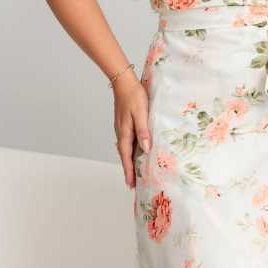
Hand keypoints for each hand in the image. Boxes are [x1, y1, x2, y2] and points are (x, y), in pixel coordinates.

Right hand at [112, 69, 150, 187]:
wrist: (124, 83)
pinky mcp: (125, 124)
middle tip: (133, 184)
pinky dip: (131, 150)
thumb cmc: (134, 96)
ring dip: (130, 161)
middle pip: (125, 155)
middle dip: (129, 170)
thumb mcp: (141, 114)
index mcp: (124, 133)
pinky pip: (128, 142)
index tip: (130, 184)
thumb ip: (143, 131)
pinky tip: (137, 152)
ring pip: (126, 149)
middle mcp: (121, 133)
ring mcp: (122, 129)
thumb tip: (145, 149)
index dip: (128, 170)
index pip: (126, 156)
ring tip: (135, 172)